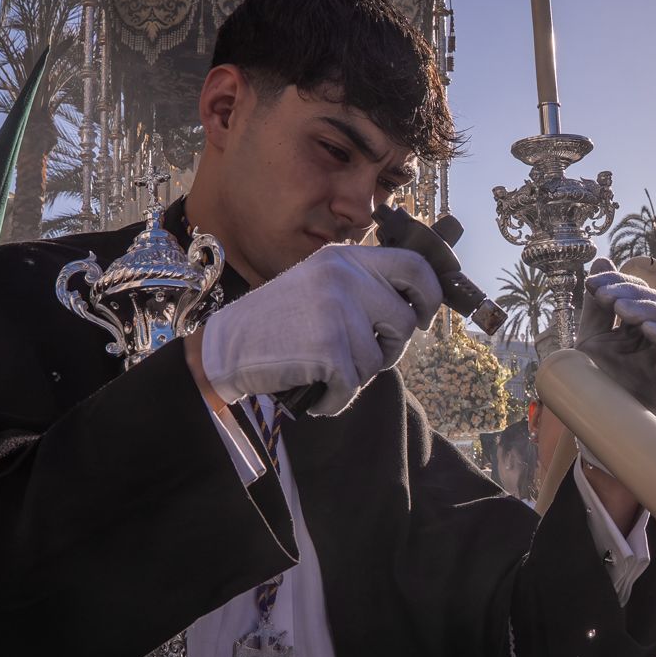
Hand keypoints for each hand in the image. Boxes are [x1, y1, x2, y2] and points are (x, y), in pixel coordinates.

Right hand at [196, 244, 443, 416]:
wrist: (225, 347)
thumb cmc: (276, 323)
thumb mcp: (319, 285)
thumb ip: (361, 287)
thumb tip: (413, 307)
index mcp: (345, 258)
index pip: (414, 266)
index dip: (429, 295)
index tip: (422, 316)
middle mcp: (344, 277)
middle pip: (403, 320)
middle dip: (391, 346)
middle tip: (366, 354)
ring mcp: (337, 311)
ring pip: (379, 359)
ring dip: (356, 375)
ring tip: (324, 368)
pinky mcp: (329, 348)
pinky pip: (354, 385)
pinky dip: (336, 398)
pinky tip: (317, 391)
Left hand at [575, 258, 655, 435]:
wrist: (607, 438)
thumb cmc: (603, 393)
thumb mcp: (590, 344)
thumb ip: (595, 308)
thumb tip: (600, 261)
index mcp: (640, 329)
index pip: (637, 295)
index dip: (619, 283)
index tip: (594, 282)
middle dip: (631, 294)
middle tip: (607, 295)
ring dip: (647, 311)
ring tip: (622, 309)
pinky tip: (648, 330)